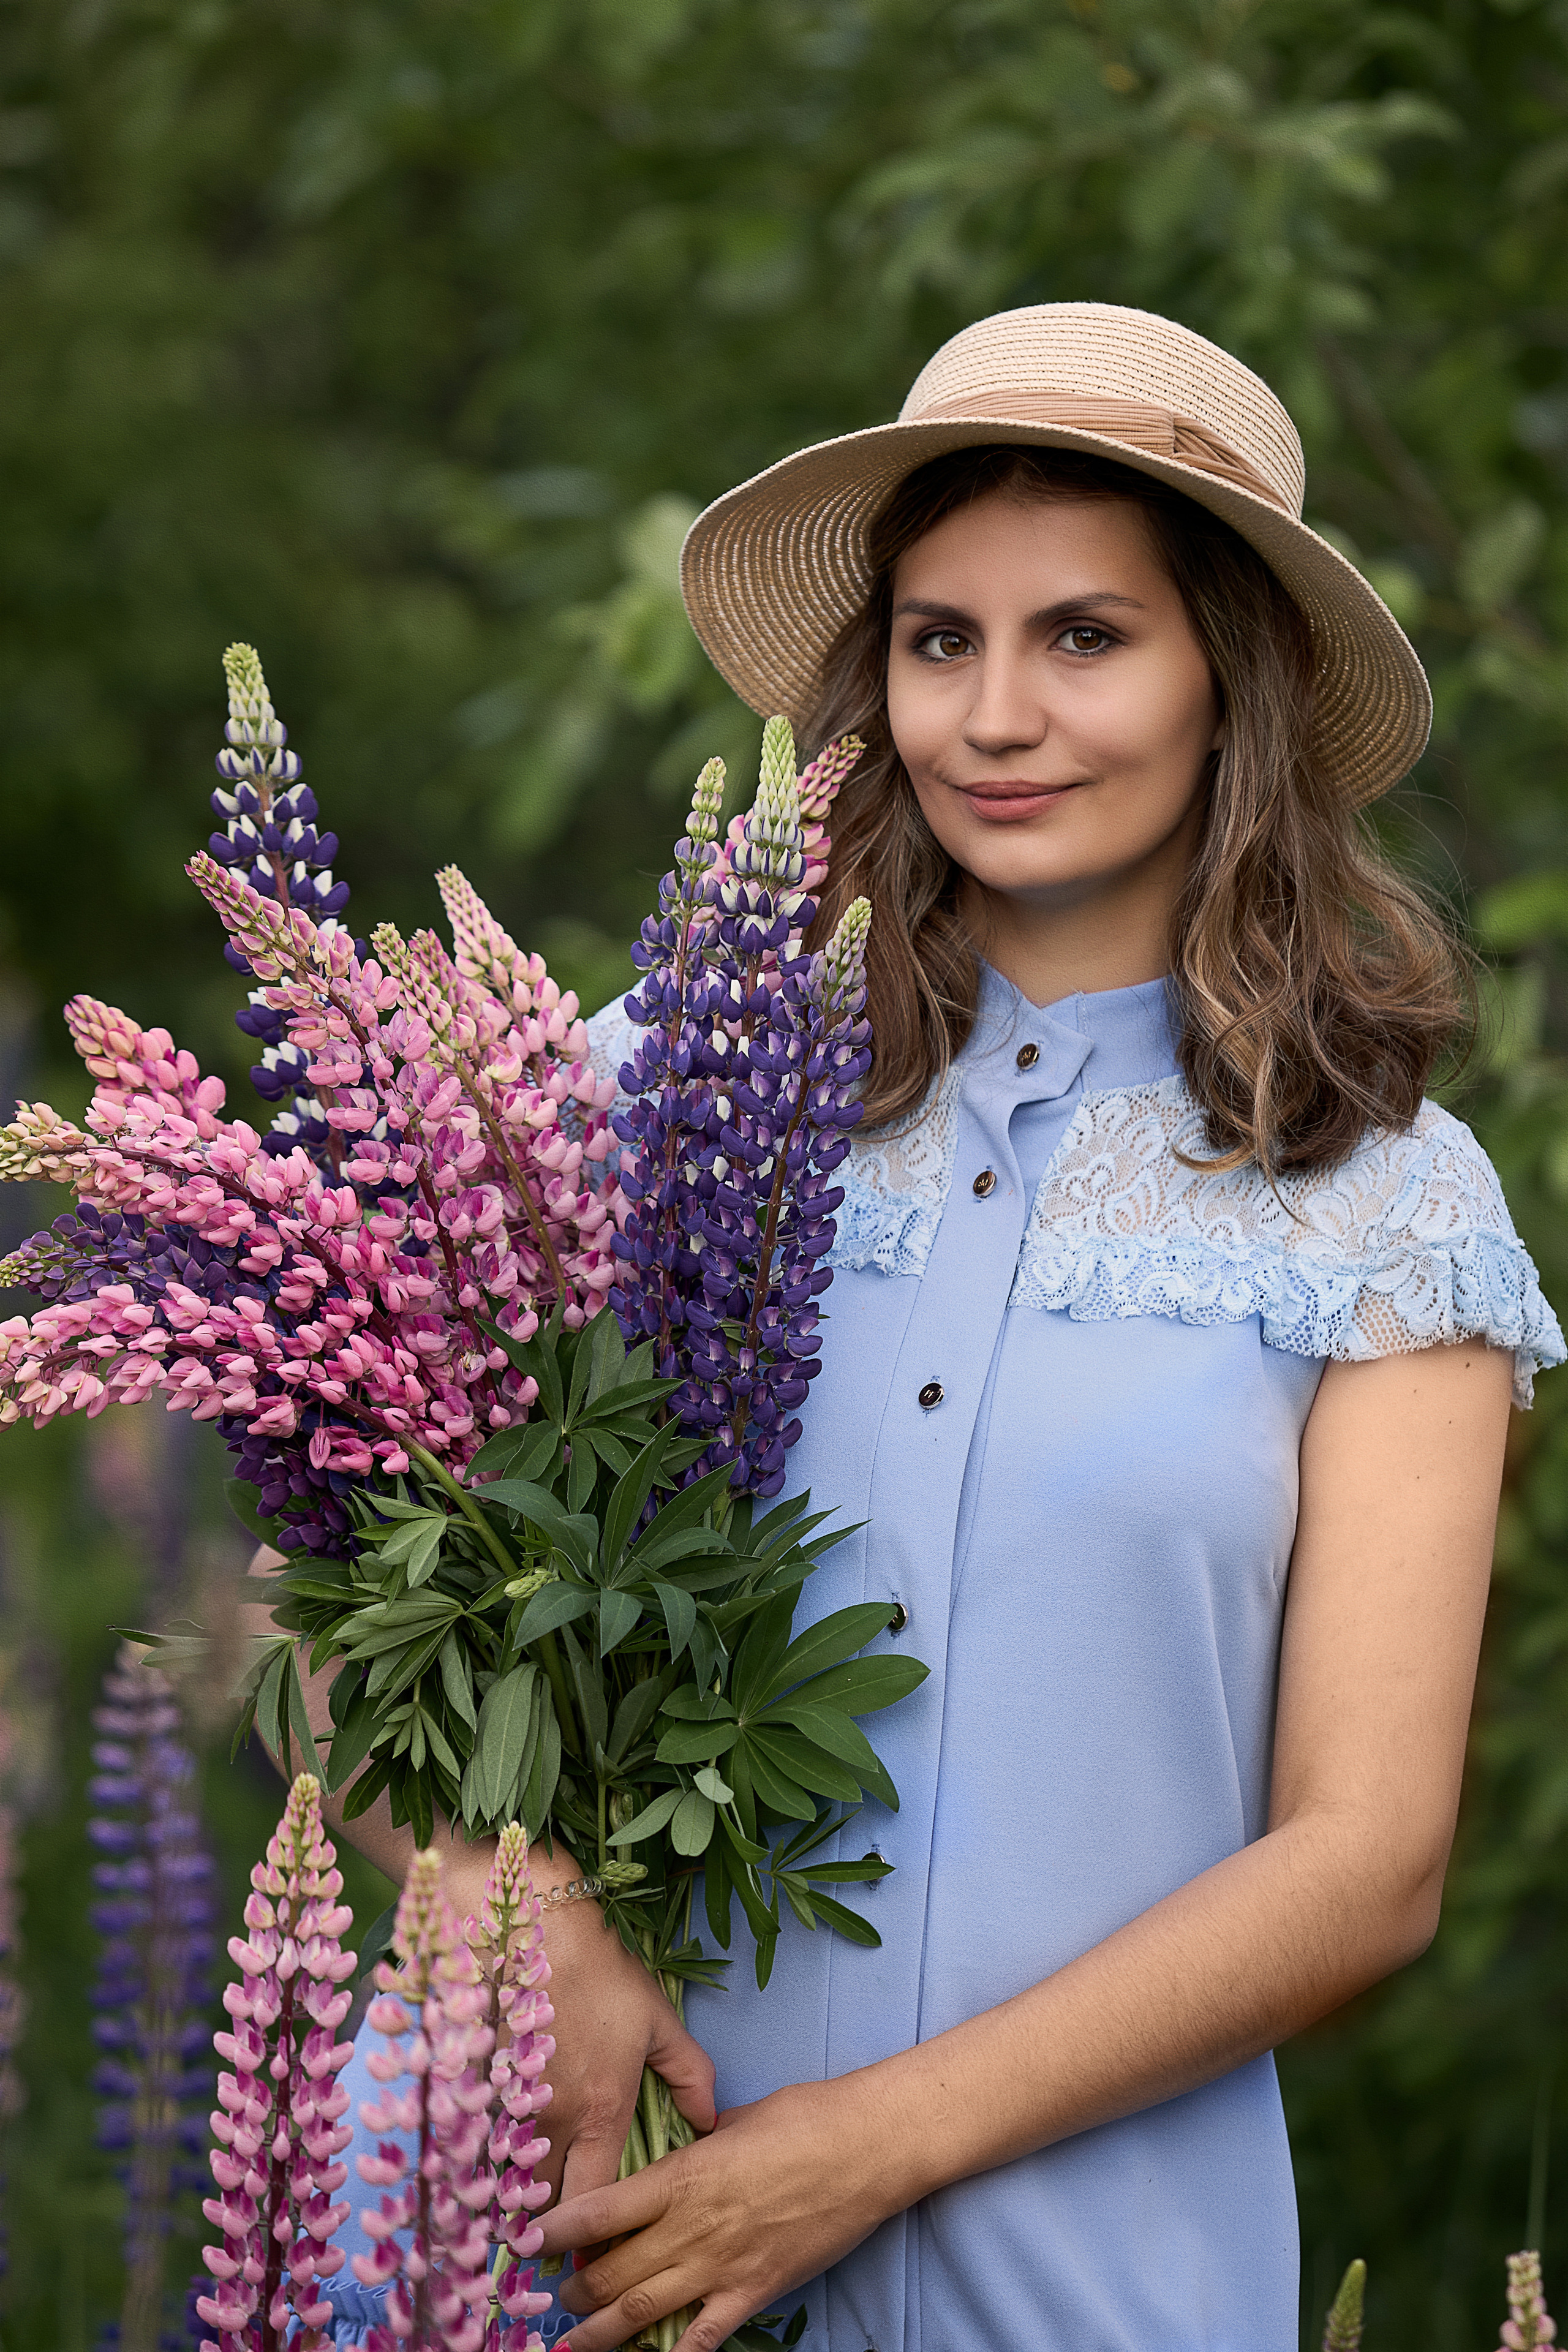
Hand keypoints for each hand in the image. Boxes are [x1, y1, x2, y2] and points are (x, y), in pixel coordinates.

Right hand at [429, 1838, 716, 2207]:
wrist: (530, 1924)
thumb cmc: (600, 1971)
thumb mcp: (657, 2019)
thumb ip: (689, 2074)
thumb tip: (709, 2120)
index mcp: (601, 2115)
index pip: (596, 2204)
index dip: (593, 2233)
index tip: (591, 2249)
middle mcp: (551, 2125)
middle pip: (544, 2205)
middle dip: (547, 2226)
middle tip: (551, 2233)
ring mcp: (504, 2109)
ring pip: (503, 2179)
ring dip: (509, 2194)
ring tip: (514, 2204)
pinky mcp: (469, 2089)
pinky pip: (472, 2144)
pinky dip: (478, 2158)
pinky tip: (481, 2160)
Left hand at [540, 2075, 909, 2351]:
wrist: (868, 2146)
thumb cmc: (807, 2117)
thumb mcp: (738, 2119)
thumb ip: (700, 2140)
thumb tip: (687, 2142)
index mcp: (683, 2175)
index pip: (600, 2211)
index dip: (555, 2232)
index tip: (525, 2243)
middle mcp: (693, 2226)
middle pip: (612, 2270)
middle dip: (575, 2288)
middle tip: (551, 2295)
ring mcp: (723, 2265)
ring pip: (643, 2309)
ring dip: (600, 2332)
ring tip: (569, 2344)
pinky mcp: (756, 2291)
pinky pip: (703, 2337)